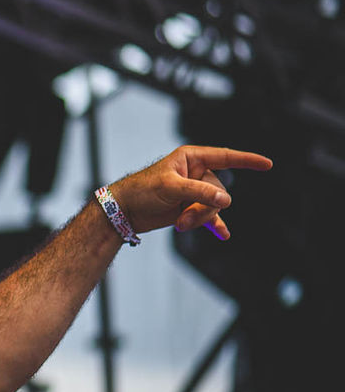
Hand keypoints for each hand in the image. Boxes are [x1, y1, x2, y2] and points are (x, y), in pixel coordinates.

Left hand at [110, 145, 272, 239]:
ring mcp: (194, 192)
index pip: (225, 156)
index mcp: (191, 158)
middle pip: (219, 191)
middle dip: (204, 208)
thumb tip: (226, 200)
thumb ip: (198, 193)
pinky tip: (223, 235)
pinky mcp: (190, 208)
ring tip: (180, 225)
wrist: (123, 211)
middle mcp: (195, 173)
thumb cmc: (141, 190)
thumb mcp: (170, 188)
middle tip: (183, 219)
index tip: (268, 164)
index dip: (247, 160)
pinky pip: (211, 217)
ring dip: (199, 218)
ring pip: (214, 207)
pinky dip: (215, 225)